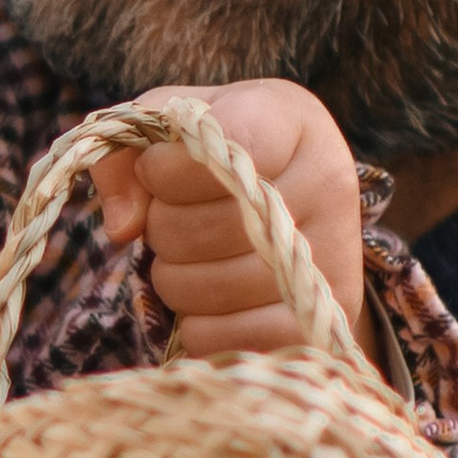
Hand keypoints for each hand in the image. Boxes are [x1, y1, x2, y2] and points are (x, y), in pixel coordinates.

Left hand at [93, 78, 370, 361]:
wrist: (295, 216)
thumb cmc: (217, 163)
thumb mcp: (169, 134)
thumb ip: (125, 156)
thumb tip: (122, 226)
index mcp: (289, 120)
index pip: (219, 144)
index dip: (165, 168)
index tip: (155, 169)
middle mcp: (327, 181)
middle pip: (203, 226)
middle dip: (163, 231)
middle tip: (174, 223)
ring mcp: (334, 254)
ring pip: (211, 288)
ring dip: (177, 281)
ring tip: (195, 259)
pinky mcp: (327, 318)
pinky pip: (234, 337)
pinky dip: (202, 328)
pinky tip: (211, 304)